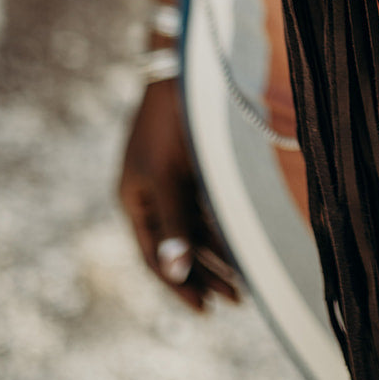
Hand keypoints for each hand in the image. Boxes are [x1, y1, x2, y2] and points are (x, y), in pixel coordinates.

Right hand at [119, 75, 239, 310]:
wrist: (186, 70)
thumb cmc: (171, 122)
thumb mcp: (169, 176)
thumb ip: (174, 223)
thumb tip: (175, 272)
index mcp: (134, 199)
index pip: (154, 256)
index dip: (178, 284)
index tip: (203, 309)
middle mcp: (152, 194)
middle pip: (178, 247)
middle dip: (205, 274)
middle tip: (235, 300)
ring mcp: (173, 181)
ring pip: (196, 230)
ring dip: (218, 257)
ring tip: (243, 283)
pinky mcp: (194, 167)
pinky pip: (208, 210)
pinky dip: (223, 231)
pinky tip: (244, 247)